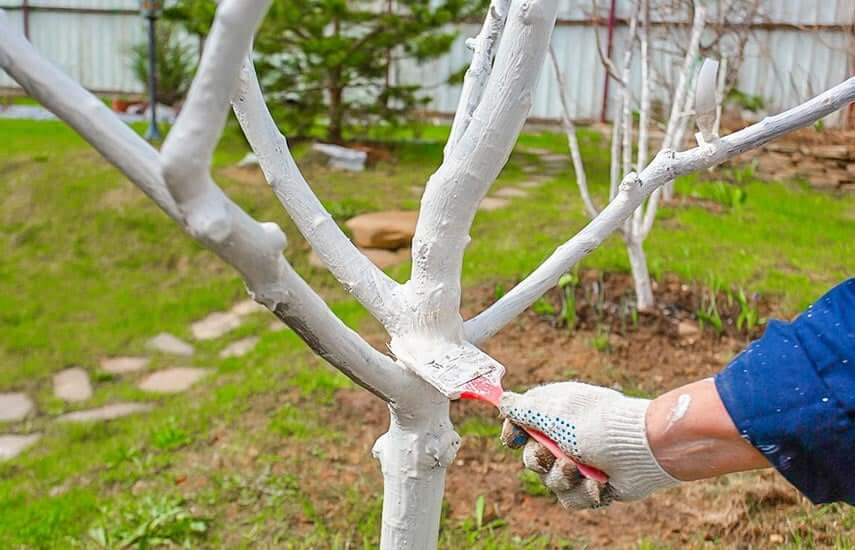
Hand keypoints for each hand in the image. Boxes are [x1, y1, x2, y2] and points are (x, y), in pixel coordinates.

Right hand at [499, 382, 678, 508]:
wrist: (642, 449)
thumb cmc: (598, 423)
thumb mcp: (554, 411)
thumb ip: (523, 408)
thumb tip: (502, 400)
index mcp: (555, 413)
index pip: (521, 423)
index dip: (513, 432)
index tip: (513, 438)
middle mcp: (565, 437)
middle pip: (531, 457)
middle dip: (538, 460)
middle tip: (552, 456)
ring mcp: (580, 462)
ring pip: (550, 482)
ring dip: (562, 478)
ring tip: (580, 470)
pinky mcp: (593, 484)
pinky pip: (572, 498)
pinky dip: (584, 492)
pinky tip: (599, 483)